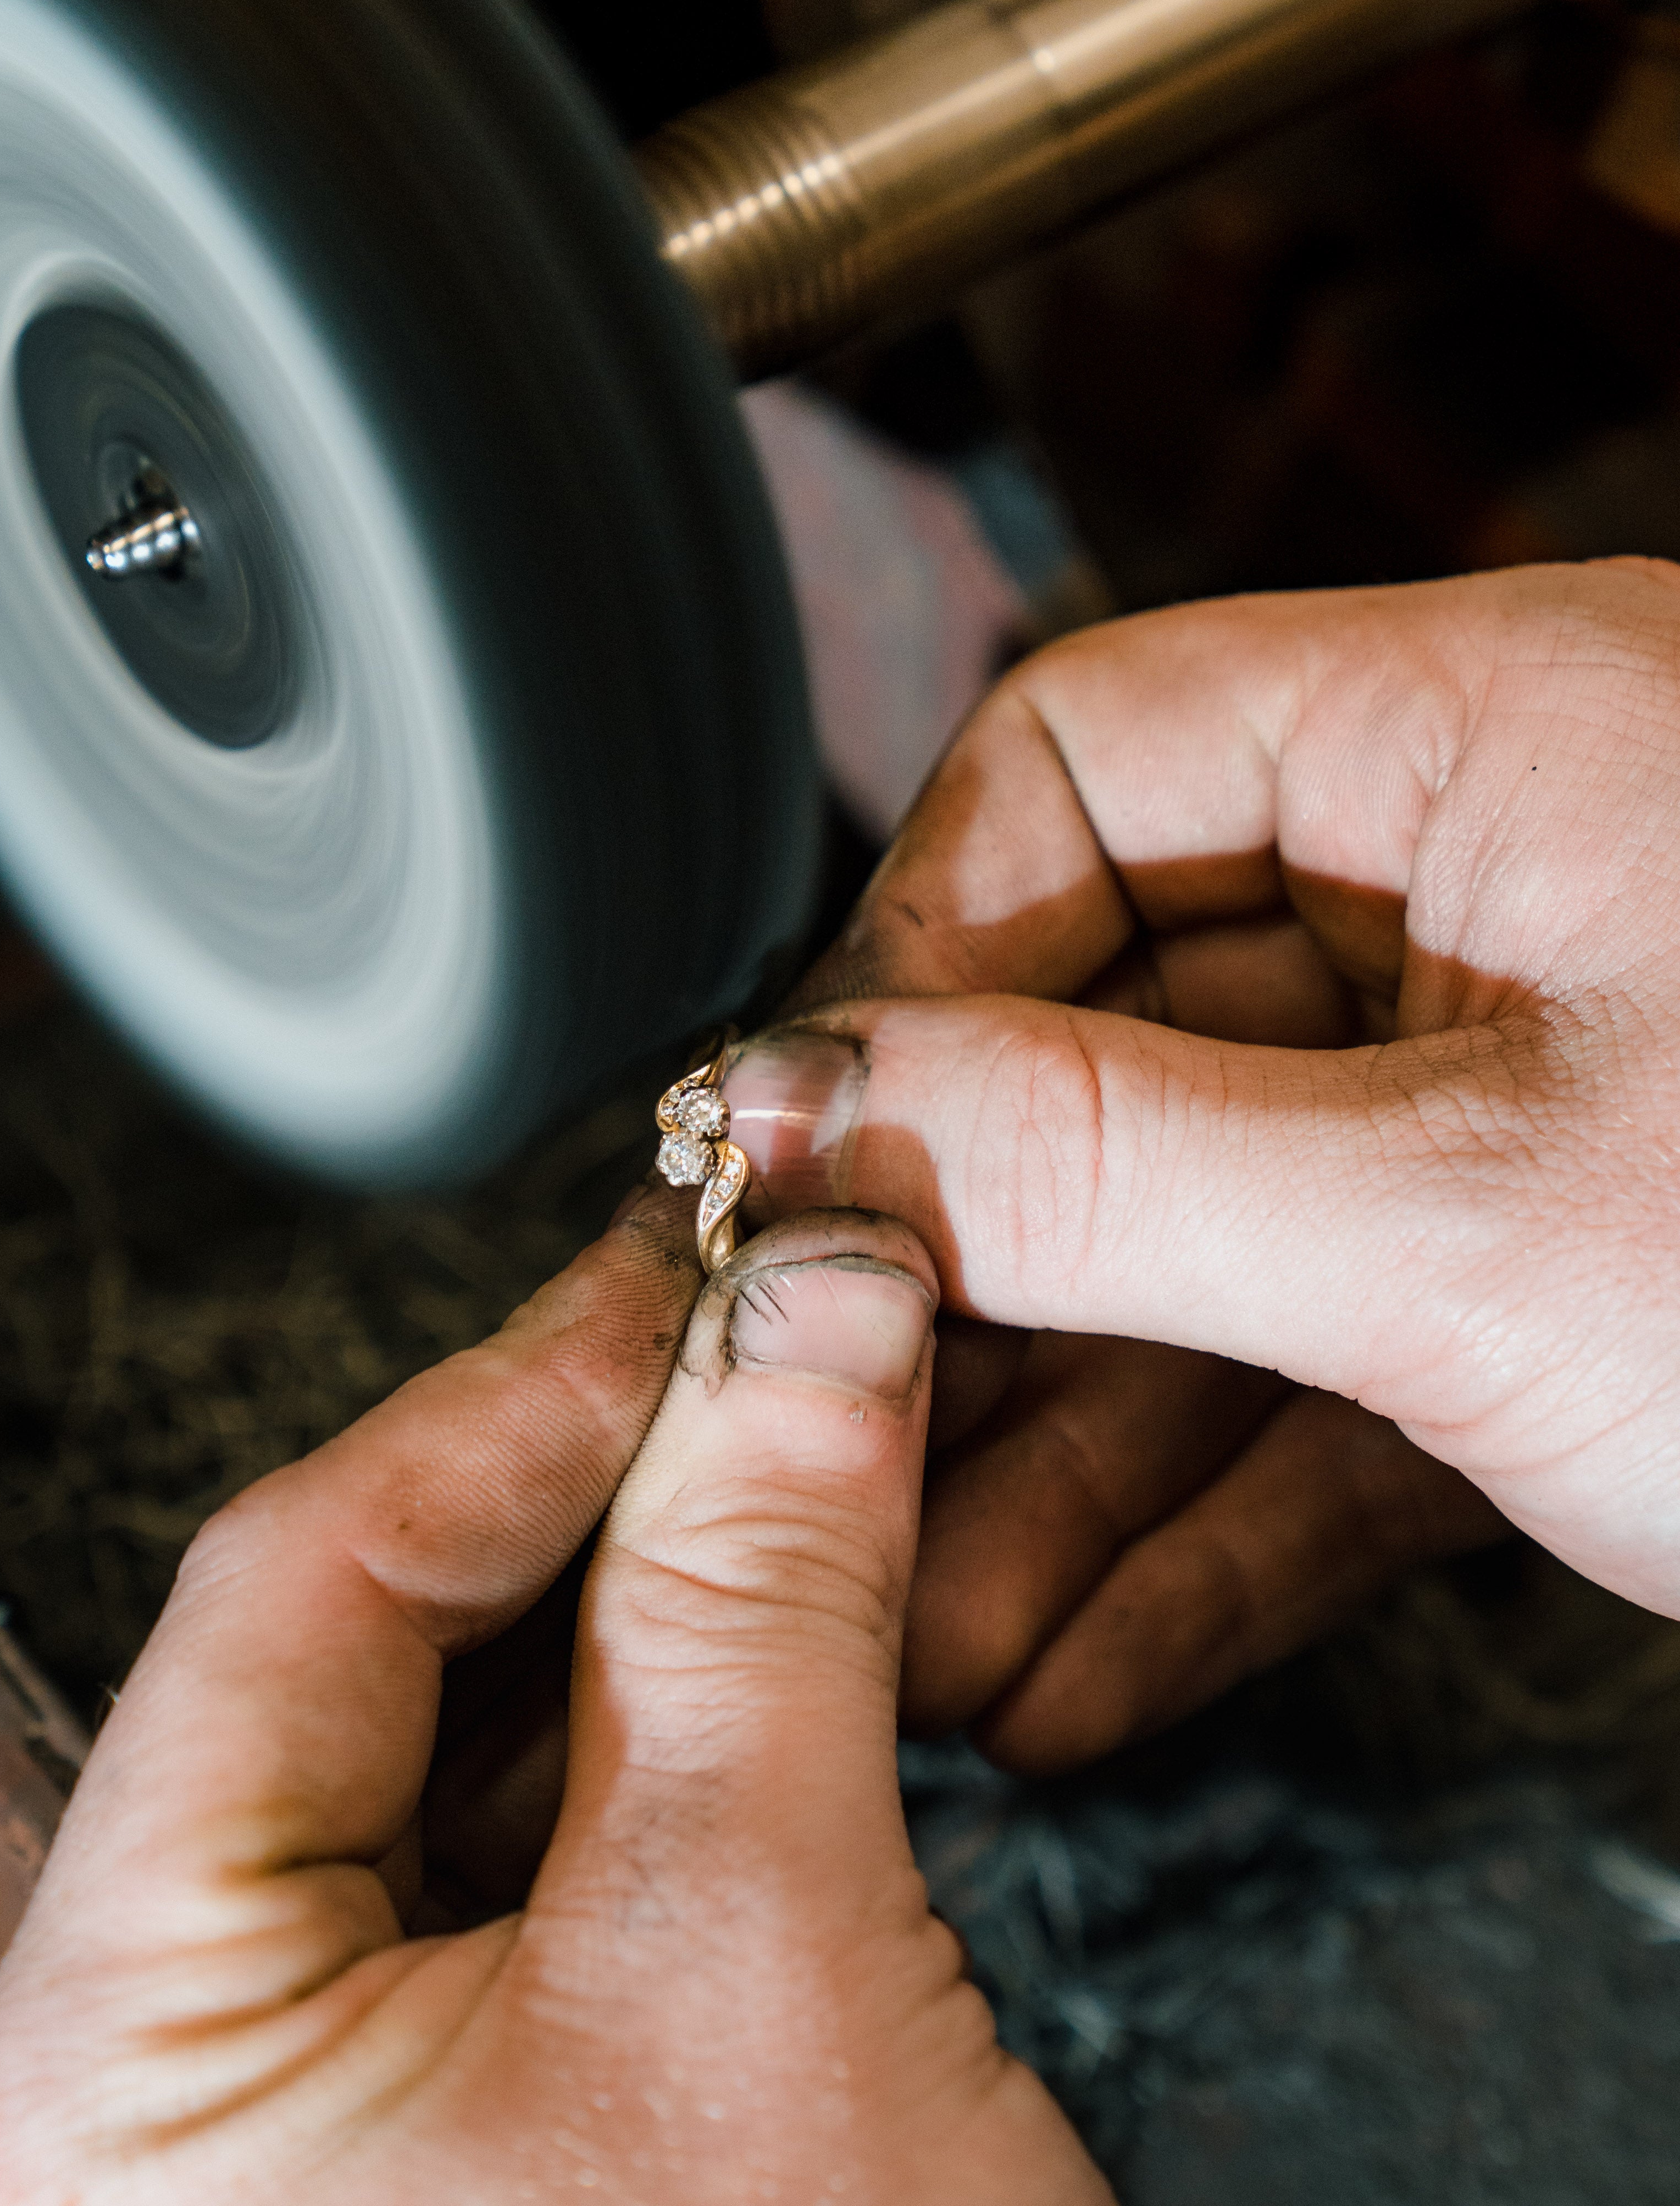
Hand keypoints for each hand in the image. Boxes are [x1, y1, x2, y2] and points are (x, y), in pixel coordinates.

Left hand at [0, 1187, 1107, 2203]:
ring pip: (468, 1747)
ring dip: (655, 1596)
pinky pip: (535, 1856)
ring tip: (808, 1451)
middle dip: (605, 1484)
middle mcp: (165, 2085)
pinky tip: (788, 1632)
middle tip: (778, 1334)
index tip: (705, 1269)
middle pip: (375, 1655)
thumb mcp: (770, 1954)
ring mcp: (314, 2107)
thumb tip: (812, 1302)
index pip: (302, 1586)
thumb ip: (765, 1590)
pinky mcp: (460, 2119)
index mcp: (115, 2055)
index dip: (526, 1392)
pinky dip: (670, 1730)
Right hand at [727, 561, 1679, 1768]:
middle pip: (1132, 1017)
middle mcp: (1500, 882)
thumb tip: (808, 1116)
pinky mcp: (1571, 1268)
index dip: (929, 940)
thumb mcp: (1463, 1220)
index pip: (1094, 752)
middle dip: (986, 1265)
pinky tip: (1093, 1647)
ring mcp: (1535, 1085)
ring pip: (1227, 1223)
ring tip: (936, 1619)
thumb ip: (1106, 1161)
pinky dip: (1224, 1501)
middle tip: (834, 1422)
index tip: (834, 1141)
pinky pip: (1348, 1356)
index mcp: (1496, 732)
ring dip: (1081, 1436)